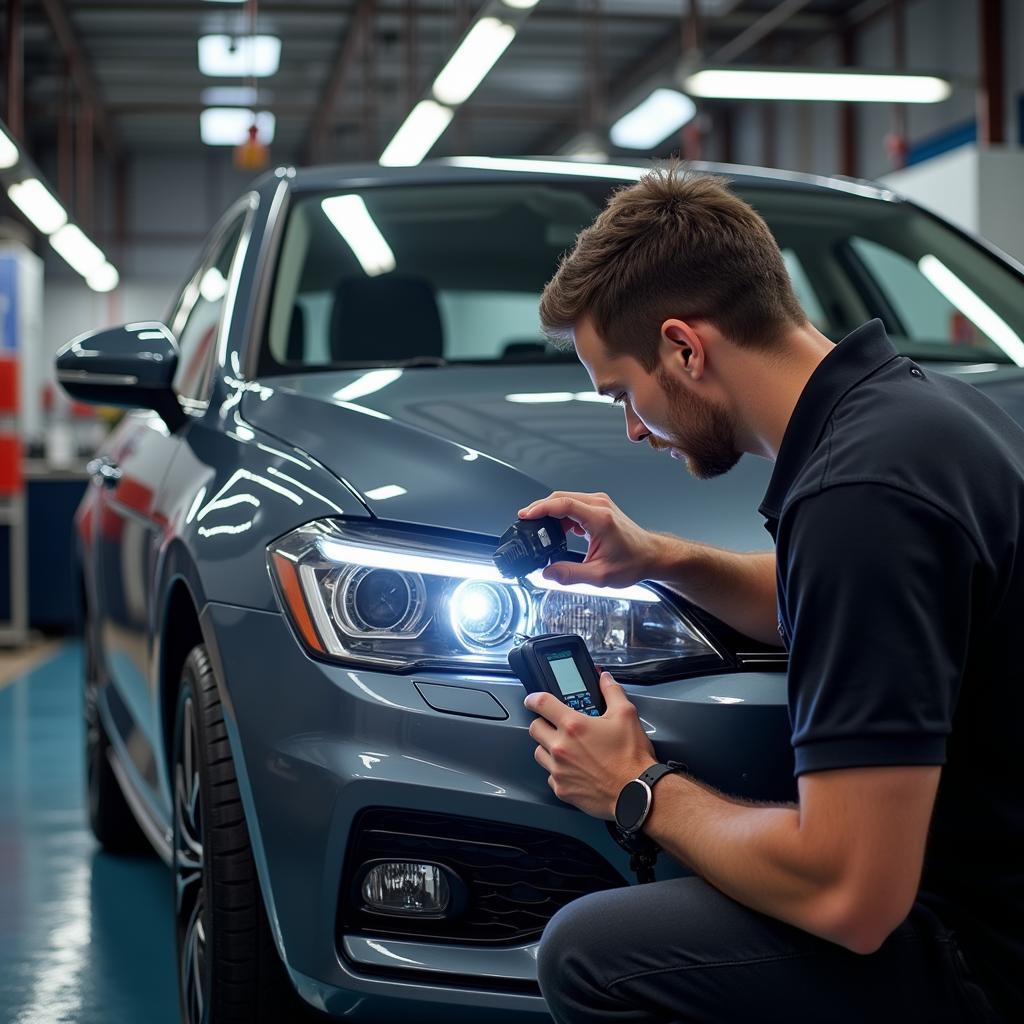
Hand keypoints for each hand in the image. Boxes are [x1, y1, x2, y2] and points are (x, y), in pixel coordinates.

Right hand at [518, 491, 658, 587]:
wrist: (652, 556)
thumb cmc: (634, 562)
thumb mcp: (600, 576)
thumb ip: (570, 575)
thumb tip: (547, 573)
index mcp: (600, 519)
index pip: (563, 504)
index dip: (541, 508)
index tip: (526, 515)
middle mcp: (600, 506)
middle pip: (561, 497)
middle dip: (540, 508)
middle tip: (525, 521)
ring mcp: (600, 504)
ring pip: (567, 500)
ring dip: (551, 512)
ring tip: (539, 529)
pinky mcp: (599, 508)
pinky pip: (574, 505)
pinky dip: (561, 514)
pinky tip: (557, 530)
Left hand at [526, 672, 656, 819]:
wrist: (637, 793)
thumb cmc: (631, 758)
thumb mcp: (626, 715)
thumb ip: (612, 692)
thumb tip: (605, 678)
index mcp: (573, 726)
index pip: (541, 704)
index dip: (533, 698)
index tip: (532, 700)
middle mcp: (561, 747)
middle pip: (535, 728)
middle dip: (543, 724)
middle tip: (555, 726)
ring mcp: (559, 770)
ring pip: (539, 752)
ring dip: (548, 748)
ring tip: (566, 748)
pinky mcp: (562, 789)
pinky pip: (550, 776)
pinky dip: (557, 771)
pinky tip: (573, 769)